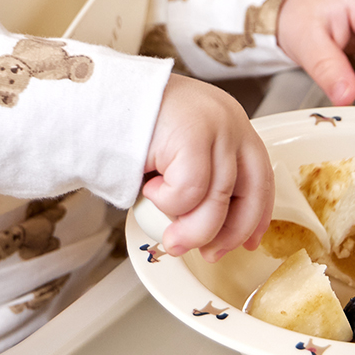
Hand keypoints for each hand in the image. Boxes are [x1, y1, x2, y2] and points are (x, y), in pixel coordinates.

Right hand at [142, 74, 273, 258]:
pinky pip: (189, 192)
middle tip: (207, 253)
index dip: (257, 215)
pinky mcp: (193, 135)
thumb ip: (200, 180)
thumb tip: (207, 228)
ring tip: (170, 236)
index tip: (250, 241)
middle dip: (229, 232)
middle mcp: (230, 121)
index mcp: (230, 123)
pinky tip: (150, 187)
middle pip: (251, 192)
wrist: (94, 101)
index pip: (260, 177)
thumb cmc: (129, 127)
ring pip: (218, 200)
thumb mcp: (178, 153)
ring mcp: (215, 126)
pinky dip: (168, 202)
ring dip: (192, 230)